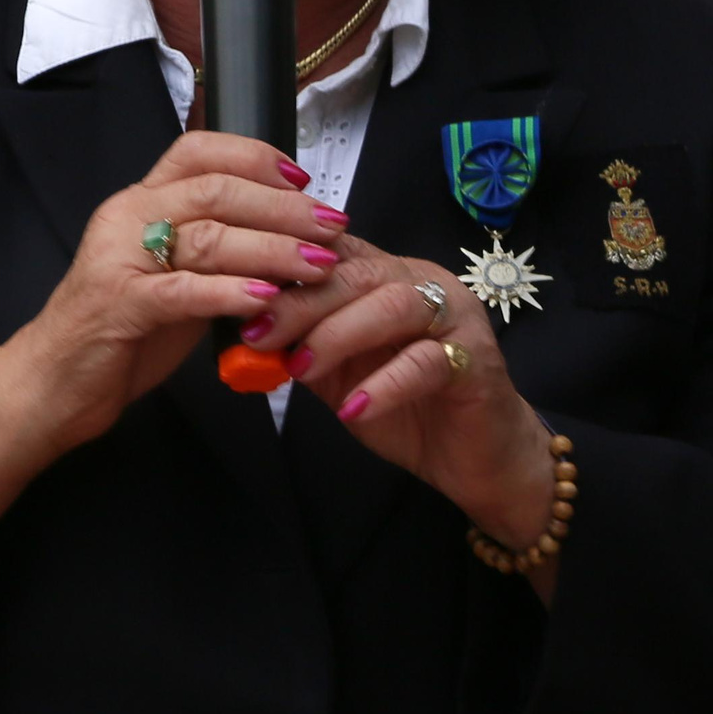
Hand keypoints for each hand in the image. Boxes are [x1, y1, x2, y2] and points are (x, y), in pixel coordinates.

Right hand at [0, 132, 341, 577]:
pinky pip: (184, 290)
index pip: (198, 152)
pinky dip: (230, 292)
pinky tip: (267, 298)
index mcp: (139, 202)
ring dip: (272, 249)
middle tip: (332, 225)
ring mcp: (118, 259)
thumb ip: (215, 251)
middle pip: (215, 191)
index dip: (254, 157)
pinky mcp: (118, 306)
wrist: (50, 385)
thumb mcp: (173, 277)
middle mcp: (126, 217)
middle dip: (283, 207)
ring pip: (207, 237)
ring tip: (318, 264)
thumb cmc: (120, 333)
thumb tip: (289, 235)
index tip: (303, 177)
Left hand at [240, 233, 562, 574]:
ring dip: (339, 334)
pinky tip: (354, 409)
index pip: (334, 254)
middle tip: (259, 334)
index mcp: (388, 277)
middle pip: (358, 274)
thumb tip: (244, 334)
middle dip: (302, 302)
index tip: (236, 293)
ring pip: (394, 304)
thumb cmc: (407, 411)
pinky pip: (427, 362)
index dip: (284, 269)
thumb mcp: (340, 376)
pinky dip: (385, 384)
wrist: (476, 459)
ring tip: (300, 369)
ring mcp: (455, 317)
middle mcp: (424, 283)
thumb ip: (303, 349)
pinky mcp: (477, 359)